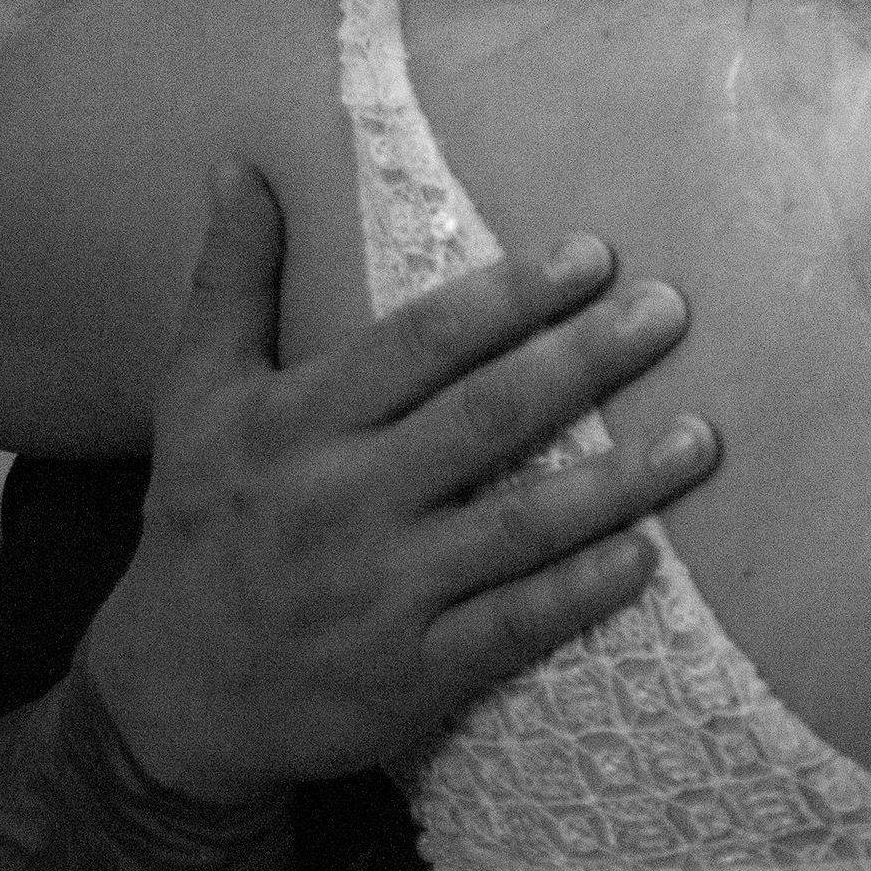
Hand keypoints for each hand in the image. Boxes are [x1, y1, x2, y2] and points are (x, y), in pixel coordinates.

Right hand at [78, 161, 716, 803]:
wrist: (168, 705)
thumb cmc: (198, 527)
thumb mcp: (194, 402)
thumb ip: (231, 283)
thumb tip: (243, 166)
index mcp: (293, 426)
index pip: (417, 345)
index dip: (507, 297)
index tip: (593, 253)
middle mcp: (338, 504)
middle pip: (484, 420)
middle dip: (583, 361)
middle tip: (669, 309)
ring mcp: (378, 594)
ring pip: (518, 527)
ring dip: (618, 482)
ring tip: (701, 436)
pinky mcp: (408, 675)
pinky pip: (511, 628)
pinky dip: (580, 593)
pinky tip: (647, 555)